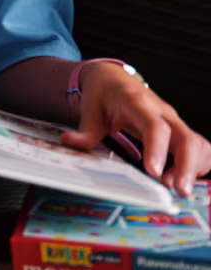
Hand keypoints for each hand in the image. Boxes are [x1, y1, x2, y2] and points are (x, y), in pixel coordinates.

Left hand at [62, 63, 210, 194]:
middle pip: (186, 138)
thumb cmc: (104, 93)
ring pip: (198, 144)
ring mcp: (174, 121)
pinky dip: (198, 165)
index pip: (155, 126)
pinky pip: (199, 148)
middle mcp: (163, 112)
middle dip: (187, 166)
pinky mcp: (179, 131)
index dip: (158, 149)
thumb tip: (71, 141)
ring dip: (194, 168)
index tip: (153, 172)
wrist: (114, 79)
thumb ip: (85, 129)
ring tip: (176, 187)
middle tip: (178, 190)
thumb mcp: (90, 108)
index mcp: (139, 104)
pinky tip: (181, 178)